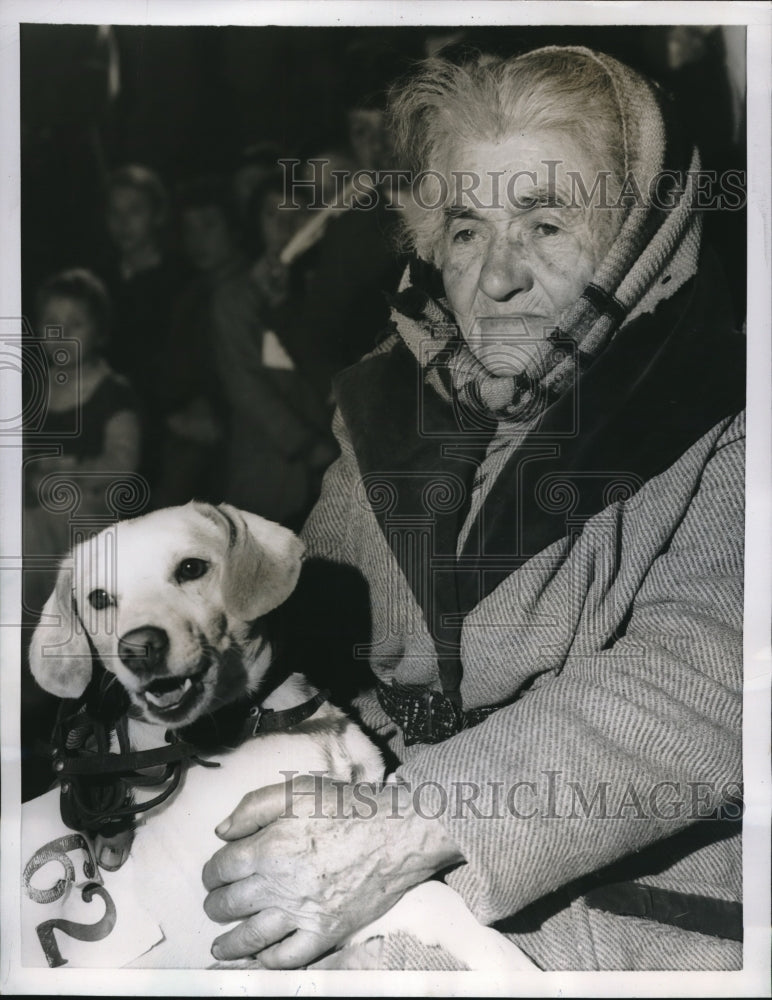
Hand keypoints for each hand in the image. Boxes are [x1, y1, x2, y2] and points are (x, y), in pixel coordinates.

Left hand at [202, 774, 462, 967]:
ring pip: (251, 936)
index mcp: (270, 848)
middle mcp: (280, 885)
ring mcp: (303, 913)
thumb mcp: (299, 790)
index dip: (211, 871)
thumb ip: (254, 806)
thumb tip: (221, 832)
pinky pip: (288, 957)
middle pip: (230, 903)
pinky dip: (268, 962)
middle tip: (214, 904)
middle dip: (215, 905)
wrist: (398, 833)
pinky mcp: (326, 932)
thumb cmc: (349, 806)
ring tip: (219, 946)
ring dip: (230, 943)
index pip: (222, 868)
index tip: (214, 873)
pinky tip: (259, 960)